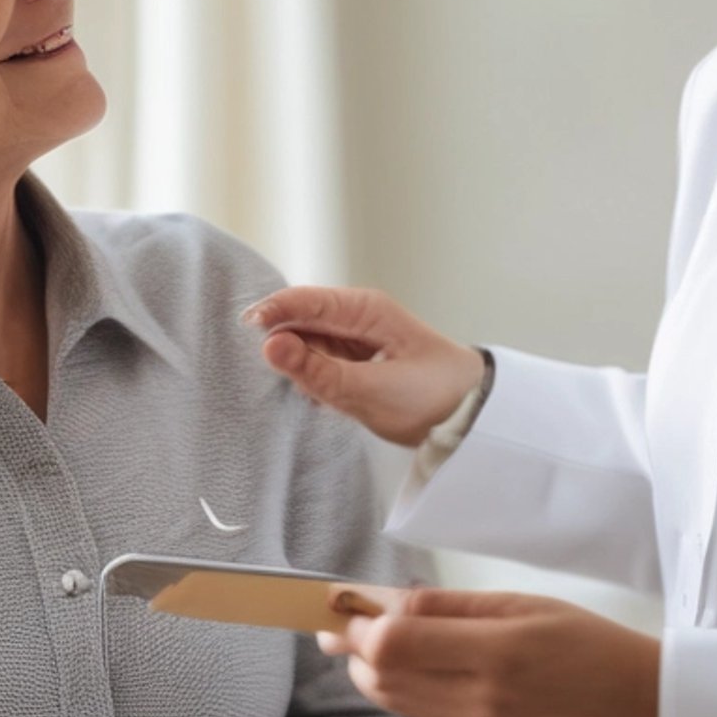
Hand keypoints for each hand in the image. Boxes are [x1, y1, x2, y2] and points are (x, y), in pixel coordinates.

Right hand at [243, 285, 483, 446]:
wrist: (472, 417)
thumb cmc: (433, 398)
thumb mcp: (372, 390)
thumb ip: (319, 372)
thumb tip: (271, 346)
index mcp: (365, 309)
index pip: (305, 300)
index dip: (272, 312)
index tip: (244, 331)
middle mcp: (358, 317)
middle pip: (301, 319)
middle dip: (281, 343)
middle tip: (267, 374)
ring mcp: (356, 338)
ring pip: (308, 343)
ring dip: (299, 365)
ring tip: (311, 392)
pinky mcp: (356, 361)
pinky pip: (321, 362)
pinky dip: (313, 379)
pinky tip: (321, 399)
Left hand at [320, 588, 661, 716]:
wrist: (640, 707)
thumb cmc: (588, 642)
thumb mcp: (522, 604)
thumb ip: (451, 605)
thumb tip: (387, 601)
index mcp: (494, 653)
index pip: (394, 643)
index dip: (356, 624)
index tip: (336, 604)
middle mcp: (480, 703)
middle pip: (383, 678)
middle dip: (353, 650)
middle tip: (339, 624)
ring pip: (398, 704)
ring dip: (373, 675)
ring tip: (364, 646)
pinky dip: (406, 697)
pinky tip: (411, 675)